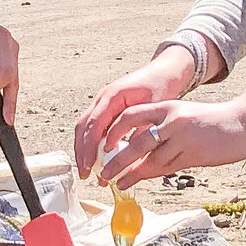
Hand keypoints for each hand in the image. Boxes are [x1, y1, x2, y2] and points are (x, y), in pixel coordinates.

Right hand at [75, 47, 194, 175]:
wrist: (163, 72)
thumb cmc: (160, 86)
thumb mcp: (154, 107)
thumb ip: (141, 128)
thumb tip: (131, 152)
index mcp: (112, 96)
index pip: (94, 124)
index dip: (89, 147)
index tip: (89, 165)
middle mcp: (103, 98)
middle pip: (83, 127)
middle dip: (81, 152)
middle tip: (85, 173)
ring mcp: (103, 103)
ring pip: (85, 128)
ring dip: (84, 150)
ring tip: (88, 171)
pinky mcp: (107, 109)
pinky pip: (94, 127)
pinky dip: (92, 144)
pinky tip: (97, 159)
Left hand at [92, 97, 245, 187]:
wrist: (243, 123)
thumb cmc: (212, 122)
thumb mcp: (184, 116)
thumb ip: (163, 128)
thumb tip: (139, 148)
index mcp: (168, 107)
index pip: (131, 115)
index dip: (114, 131)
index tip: (103, 144)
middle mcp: (173, 120)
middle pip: (137, 142)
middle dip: (117, 159)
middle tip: (104, 172)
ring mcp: (184, 137)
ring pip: (151, 159)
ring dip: (131, 172)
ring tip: (116, 181)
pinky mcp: (194, 153)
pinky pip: (167, 167)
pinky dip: (150, 175)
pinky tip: (139, 180)